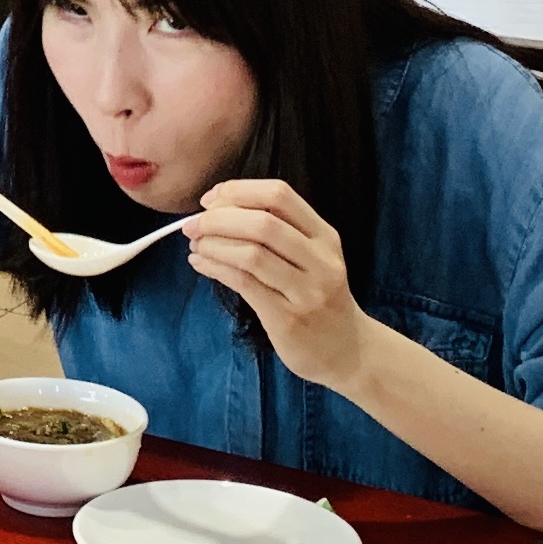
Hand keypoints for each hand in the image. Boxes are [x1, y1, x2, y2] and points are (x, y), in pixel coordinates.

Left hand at [180, 176, 376, 393]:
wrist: (348, 352)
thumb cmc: (319, 297)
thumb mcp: (313, 257)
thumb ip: (277, 230)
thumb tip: (216, 205)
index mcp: (325, 236)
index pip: (279, 195)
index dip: (238, 191)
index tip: (211, 200)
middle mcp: (321, 261)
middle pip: (263, 223)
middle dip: (218, 219)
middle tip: (193, 225)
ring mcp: (307, 292)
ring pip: (251, 254)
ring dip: (213, 245)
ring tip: (196, 246)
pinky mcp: (288, 319)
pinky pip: (243, 284)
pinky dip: (215, 268)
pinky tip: (201, 264)